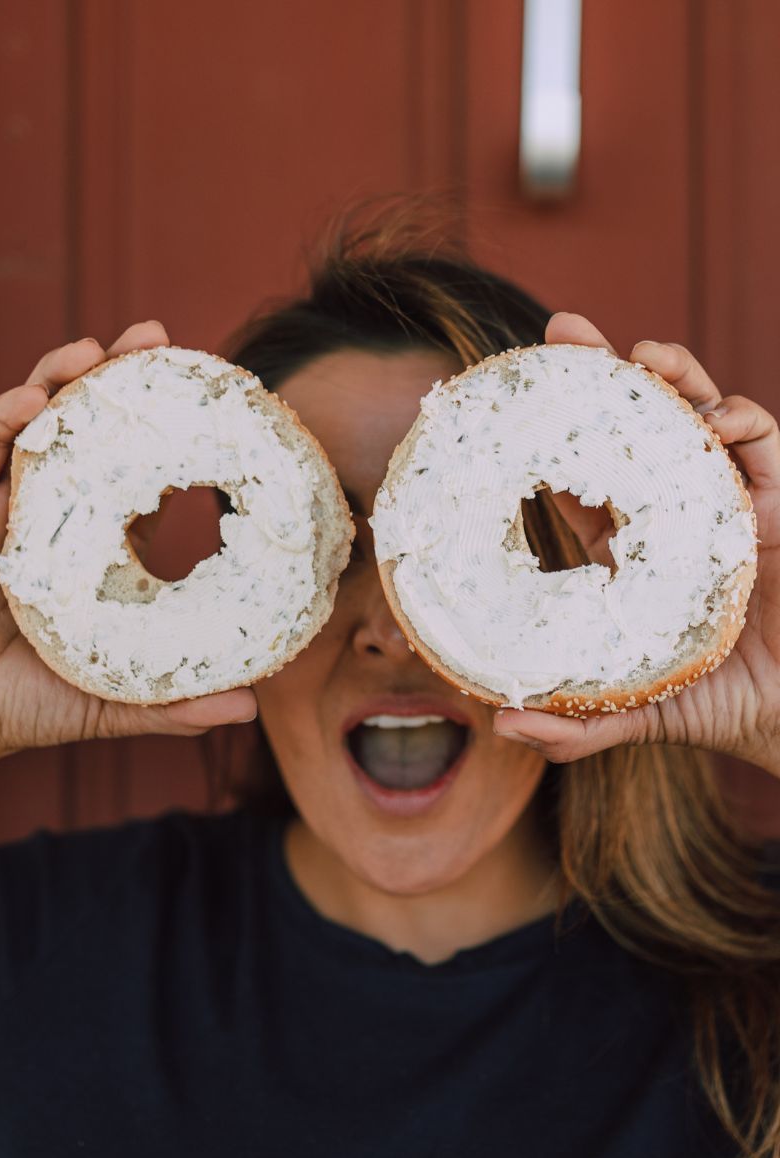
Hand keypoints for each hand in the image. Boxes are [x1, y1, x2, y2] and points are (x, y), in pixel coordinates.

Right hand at [0, 322, 256, 766]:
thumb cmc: (26, 709)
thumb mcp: (111, 703)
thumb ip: (172, 705)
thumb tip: (249, 709)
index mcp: (94, 549)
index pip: (134, 476)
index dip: (163, 435)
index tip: (201, 394)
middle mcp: (51, 518)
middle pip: (84, 433)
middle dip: (112, 381)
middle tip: (150, 337)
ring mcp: (2, 510)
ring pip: (30, 430)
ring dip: (56, 384)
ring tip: (91, 352)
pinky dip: (0, 425)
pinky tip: (29, 402)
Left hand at [494, 313, 779, 775]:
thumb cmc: (719, 708)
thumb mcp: (635, 713)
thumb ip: (576, 725)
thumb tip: (503, 725)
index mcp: (630, 553)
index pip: (582, 480)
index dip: (549, 438)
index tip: (511, 397)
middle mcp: (675, 515)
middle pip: (634, 429)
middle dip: (601, 377)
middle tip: (562, 332)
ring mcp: (728, 504)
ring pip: (699, 421)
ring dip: (674, 379)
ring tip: (640, 355)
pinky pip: (766, 449)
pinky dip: (743, 423)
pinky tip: (716, 418)